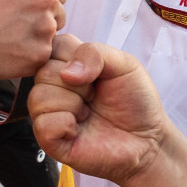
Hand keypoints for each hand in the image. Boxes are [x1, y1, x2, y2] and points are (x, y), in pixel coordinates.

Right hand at [0, 0, 65, 78]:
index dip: (40, 3)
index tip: (22, 9)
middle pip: (59, 14)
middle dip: (43, 20)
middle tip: (14, 25)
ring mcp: (46, 27)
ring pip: (52, 35)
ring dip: (36, 38)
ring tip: (9, 38)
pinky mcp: (41, 53)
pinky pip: (42, 55)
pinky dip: (29, 56)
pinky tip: (9, 51)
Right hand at [29, 35, 170, 184]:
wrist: (148, 139)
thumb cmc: (135, 101)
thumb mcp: (124, 64)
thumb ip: (95, 53)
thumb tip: (66, 74)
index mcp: (68, 64)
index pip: (52, 46)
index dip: (75, 58)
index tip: (96, 73)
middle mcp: (53, 87)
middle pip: (43, 72)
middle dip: (79, 85)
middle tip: (95, 96)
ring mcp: (49, 113)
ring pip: (38, 97)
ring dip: (72, 104)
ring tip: (88, 113)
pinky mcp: (49, 140)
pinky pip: (42, 124)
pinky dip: (65, 125)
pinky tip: (79, 129)